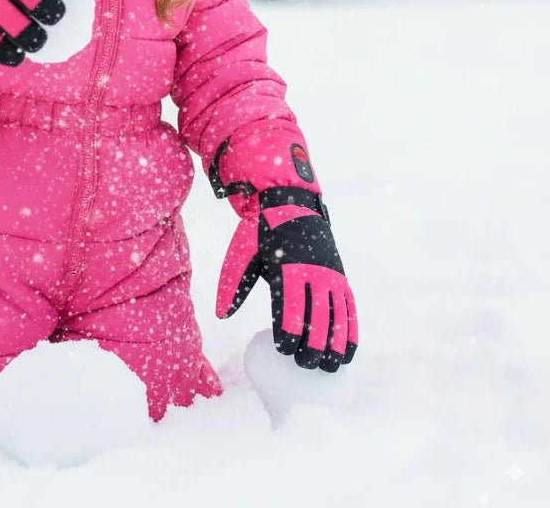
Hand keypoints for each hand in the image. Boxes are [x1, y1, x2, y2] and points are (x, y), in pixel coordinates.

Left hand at [216, 186, 357, 371]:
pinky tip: (347, 353)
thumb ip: (233, 285)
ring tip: (327, 367)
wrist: (290, 204)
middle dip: (313, 347)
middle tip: (303, 364)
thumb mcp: (243, 254)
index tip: (283, 351)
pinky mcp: (341, 277)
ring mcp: (331, 275)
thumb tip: (221, 315)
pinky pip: (350, 308)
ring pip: (338, 317)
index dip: (289, 335)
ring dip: (335, 345)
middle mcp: (313, 272)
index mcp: (287, 268)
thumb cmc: (261, 234)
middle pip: (317, 319)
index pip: (291, 309)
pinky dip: (351, 332)